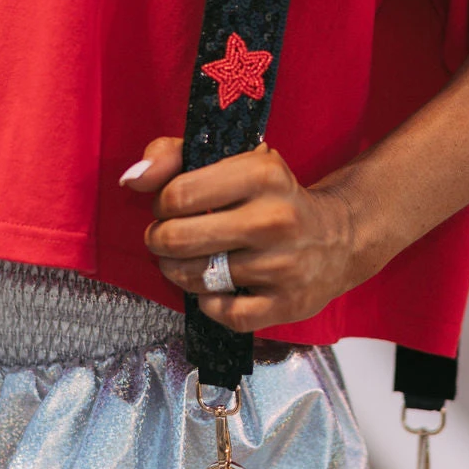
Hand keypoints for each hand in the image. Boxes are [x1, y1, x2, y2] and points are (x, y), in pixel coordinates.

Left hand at [121, 137, 359, 332]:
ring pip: (197, 278)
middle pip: (178, 239)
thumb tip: (131, 180)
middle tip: (167, 238)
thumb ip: (174, 155)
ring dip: (178, 272)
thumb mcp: (232, 160)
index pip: (178, 194)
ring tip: (183, 262)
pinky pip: (225, 313)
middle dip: (160, 240)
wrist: (338, 237)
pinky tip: (213, 289)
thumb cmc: (271, 197)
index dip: (161, 204)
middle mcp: (275, 218)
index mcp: (262, 173)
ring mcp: (283, 264)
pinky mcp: (287, 303)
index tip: (170, 206)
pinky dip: (209, 304)